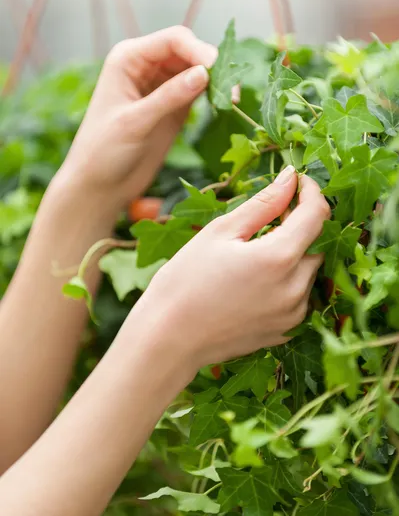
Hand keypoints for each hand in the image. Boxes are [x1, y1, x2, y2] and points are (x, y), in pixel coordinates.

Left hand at [60, 26, 216, 214]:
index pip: (172, 40)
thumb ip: (168, 97)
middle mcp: (145, 66)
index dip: (199, 51)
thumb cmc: (103, 151)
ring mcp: (160, 86)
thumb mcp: (135, 122)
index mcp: (129, 59)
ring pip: (197, 70)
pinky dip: (213, 95)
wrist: (100, 184)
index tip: (218, 72)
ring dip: (216, 80)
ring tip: (232, 99)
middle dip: (212, 65)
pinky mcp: (173, 106)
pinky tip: (225, 105)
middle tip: (232, 90)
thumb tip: (205, 74)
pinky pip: (198, 90)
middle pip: (189, 51)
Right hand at [136, 167, 330, 370]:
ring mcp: (292, 314)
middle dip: (302, 222)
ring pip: (309, 270)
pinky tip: (257, 277)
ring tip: (258, 248)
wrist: (168, 338)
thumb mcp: (221, 232)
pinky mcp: (285, 330)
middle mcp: (295, 289)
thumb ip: (263, 203)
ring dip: (295, 252)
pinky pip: (299, 295)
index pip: (317, 214)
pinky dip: (288, 279)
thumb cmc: (186, 280)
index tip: (296, 181)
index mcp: (279, 259)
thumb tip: (290, 178)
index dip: (311, 191)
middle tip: (271, 214)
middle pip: (317, 243)